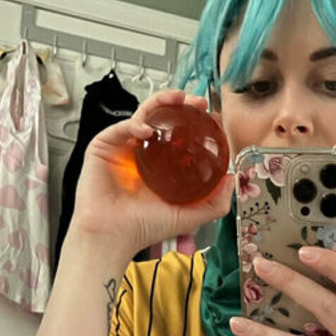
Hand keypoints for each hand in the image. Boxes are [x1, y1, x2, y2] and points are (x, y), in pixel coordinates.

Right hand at [68, 89, 234, 265]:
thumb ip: (214, 202)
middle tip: (197, 103)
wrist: (114, 236)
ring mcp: (123, 148)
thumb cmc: (144, 228)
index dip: (195, 123)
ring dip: (160, 102)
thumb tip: (232, 179)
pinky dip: (135, 124)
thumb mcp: (189, 216)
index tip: (211, 117)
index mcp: (160, 165)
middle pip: (161, 119)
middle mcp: (142, 153)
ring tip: (177, 99)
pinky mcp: (103, 147)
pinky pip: (120, 127)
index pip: (179, 135)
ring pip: (142, 115)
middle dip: (180, 104)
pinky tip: (147, 130)